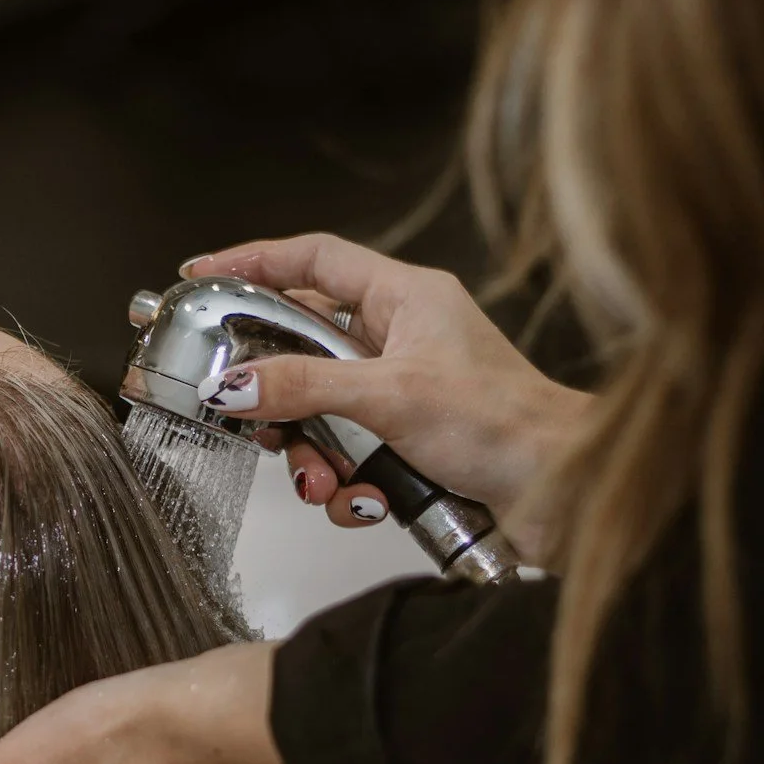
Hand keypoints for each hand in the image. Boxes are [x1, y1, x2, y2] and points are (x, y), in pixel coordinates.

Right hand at [184, 234, 591, 551]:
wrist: (562, 493)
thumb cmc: (507, 425)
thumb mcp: (390, 397)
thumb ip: (304, 388)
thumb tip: (234, 385)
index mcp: (406, 298)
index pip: (313, 259)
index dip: (254, 262)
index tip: (201, 277)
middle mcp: (403, 338)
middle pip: (304, 349)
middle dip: (278, 398)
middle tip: (252, 419)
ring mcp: (404, 393)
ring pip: (321, 414)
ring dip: (313, 457)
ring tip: (325, 483)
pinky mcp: (409, 443)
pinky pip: (349, 459)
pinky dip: (347, 488)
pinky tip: (367, 503)